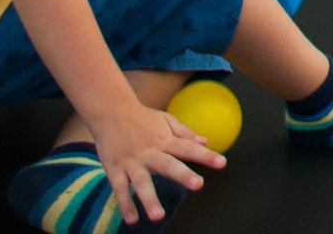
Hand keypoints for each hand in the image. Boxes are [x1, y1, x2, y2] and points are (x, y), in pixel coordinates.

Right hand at [86, 101, 221, 224]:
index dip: (206, 156)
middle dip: (183, 175)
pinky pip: (120, 189)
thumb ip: (184, 133)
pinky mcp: (115, 169)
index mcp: (165, 140)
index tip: (222, 163)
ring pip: (141, 182)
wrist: (110, 111)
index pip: (189, 148)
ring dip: (149, 199)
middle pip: (168, 165)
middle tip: (198, 185)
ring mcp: (132, 161)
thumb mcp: (165, 120)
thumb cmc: (142, 118)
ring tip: (158, 216)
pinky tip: (132, 220)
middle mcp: (150, 152)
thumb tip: (205, 142)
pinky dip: (125, 204)